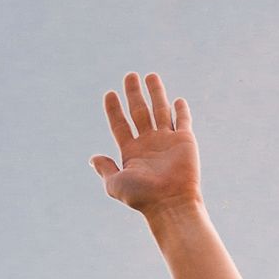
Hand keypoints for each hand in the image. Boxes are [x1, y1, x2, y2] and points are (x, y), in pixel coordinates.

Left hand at [93, 74, 201, 224]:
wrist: (170, 202)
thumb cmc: (142, 196)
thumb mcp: (115, 183)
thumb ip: (105, 169)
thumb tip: (93, 158)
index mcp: (131, 151)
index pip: (120, 124)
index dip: (114, 108)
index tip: (110, 93)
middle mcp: (149, 143)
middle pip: (139, 112)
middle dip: (134, 93)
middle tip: (129, 75)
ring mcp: (167, 141)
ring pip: (160, 110)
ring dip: (156, 93)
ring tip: (150, 76)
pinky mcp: (185, 141)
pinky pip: (182, 121)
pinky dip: (180, 110)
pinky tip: (177, 100)